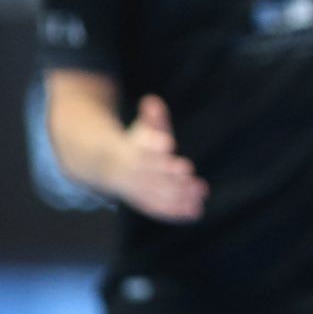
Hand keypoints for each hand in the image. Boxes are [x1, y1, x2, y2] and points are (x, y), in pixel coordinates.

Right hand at [113, 95, 206, 221]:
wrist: (111, 168)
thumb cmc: (136, 145)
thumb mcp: (143, 129)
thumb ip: (152, 118)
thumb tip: (152, 101)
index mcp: (131, 152)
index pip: (142, 149)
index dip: (155, 146)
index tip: (169, 143)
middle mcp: (133, 174)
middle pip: (151, 174)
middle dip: (171, 174)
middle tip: (190, 171)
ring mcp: (138, 190)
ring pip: (157, 194)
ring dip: (179, 195)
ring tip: (201, 192)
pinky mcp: (145, 203)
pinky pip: (160, 209)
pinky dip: (177, 212)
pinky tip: (196, 211)